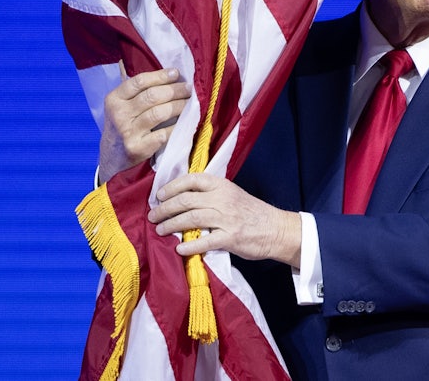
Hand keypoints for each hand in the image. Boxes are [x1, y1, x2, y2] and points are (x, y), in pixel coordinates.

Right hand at [98, 67, 191, 182]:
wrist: (112, 159)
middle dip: (174, 90)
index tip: (176, 73)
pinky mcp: (137, 148)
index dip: (161, 76)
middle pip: (152, 96)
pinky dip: (176, 127)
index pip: (140, 81)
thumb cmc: (123, 127)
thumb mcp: (121, 107)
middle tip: (188, 88)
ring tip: (189, 102)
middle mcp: (119, 114)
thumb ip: (138, 93)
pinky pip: (163, 133)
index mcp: (114, 99)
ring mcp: (127, 132)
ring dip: (179, 106)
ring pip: (159, 113)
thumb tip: (170, 76)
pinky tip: (184, 123)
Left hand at [148, 173, 301, 267]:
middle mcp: (222, 198)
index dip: (172, 187)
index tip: (159, 195)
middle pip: (186, 200)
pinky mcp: (231, 237)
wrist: (276, 229)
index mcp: (222, 185)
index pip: (191, 179)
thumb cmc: (251, 212)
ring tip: (159, 230)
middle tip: (153, 216)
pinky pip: (205, 241)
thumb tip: (181, 201)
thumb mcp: (232, 194)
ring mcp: (226, 218)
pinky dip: (190, 245)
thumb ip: (210, 195)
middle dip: (165, 208)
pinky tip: (179, 248)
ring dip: (171, 225)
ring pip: (191, 218)